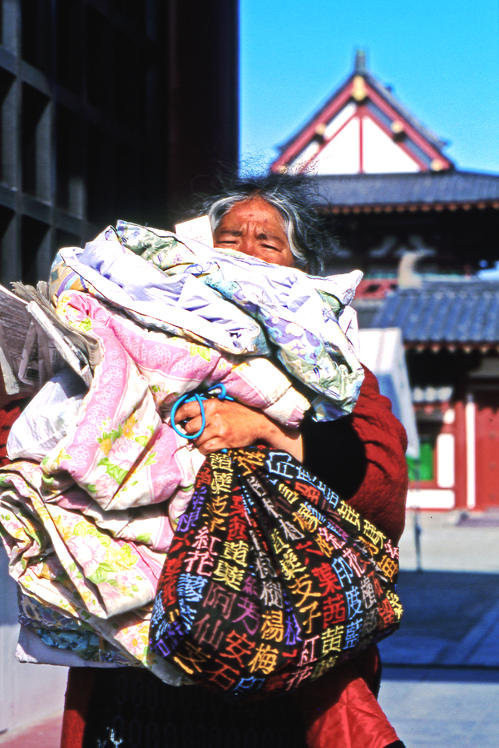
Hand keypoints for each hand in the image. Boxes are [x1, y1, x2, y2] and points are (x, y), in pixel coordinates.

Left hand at [174, 398, 302, 460]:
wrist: (258, 423)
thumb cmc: (238, 414)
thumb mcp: (222, 405)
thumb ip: (205, 409)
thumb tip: (186, 416)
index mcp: (211, 404)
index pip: (186, 409)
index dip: (177, 416)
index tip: (173, 421)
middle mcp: (213, 415)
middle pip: (189, 428)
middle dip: (190, 433)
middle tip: (195, 434)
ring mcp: (218, 429)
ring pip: (197, 440)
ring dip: (199, 443)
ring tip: (206, 440)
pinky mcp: (223, 440)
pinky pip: (205, 448)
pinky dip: (205, 450)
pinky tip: (210, 447)